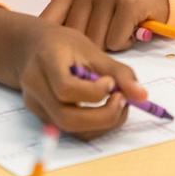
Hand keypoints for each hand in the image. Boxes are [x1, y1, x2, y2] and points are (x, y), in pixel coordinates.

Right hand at [0, 8, 147, 139]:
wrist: (31, 48)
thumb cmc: (64, 45)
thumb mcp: (92, 49)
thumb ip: (118, 72)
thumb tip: (142, 96)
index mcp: (46, 61)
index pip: (65, 88)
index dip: (92, 92)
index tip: (111, 83)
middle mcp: (35, 87)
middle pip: (66, 117)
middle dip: (102, 116)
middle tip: (122, 101)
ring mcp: (36, 106)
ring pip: (68, 129)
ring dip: (100, 124)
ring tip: (118, 104)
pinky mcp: (42, 117)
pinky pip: (69, 130)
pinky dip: (92, 126)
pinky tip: (105, 110)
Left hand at [40, 0, 169, 50]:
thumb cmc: (123, 3)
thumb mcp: (93, 2)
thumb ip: (70, 16)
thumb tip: (44, 43)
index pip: (50, 20)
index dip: (56, 41)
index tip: (64, 50)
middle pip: (74, 36)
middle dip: (89, 44)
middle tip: (105, 35)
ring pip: (95, 41)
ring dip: (109, 44)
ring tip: (119, 29)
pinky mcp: (129, 2)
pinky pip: (116, 41)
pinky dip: (125, 42)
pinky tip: (132, 29)